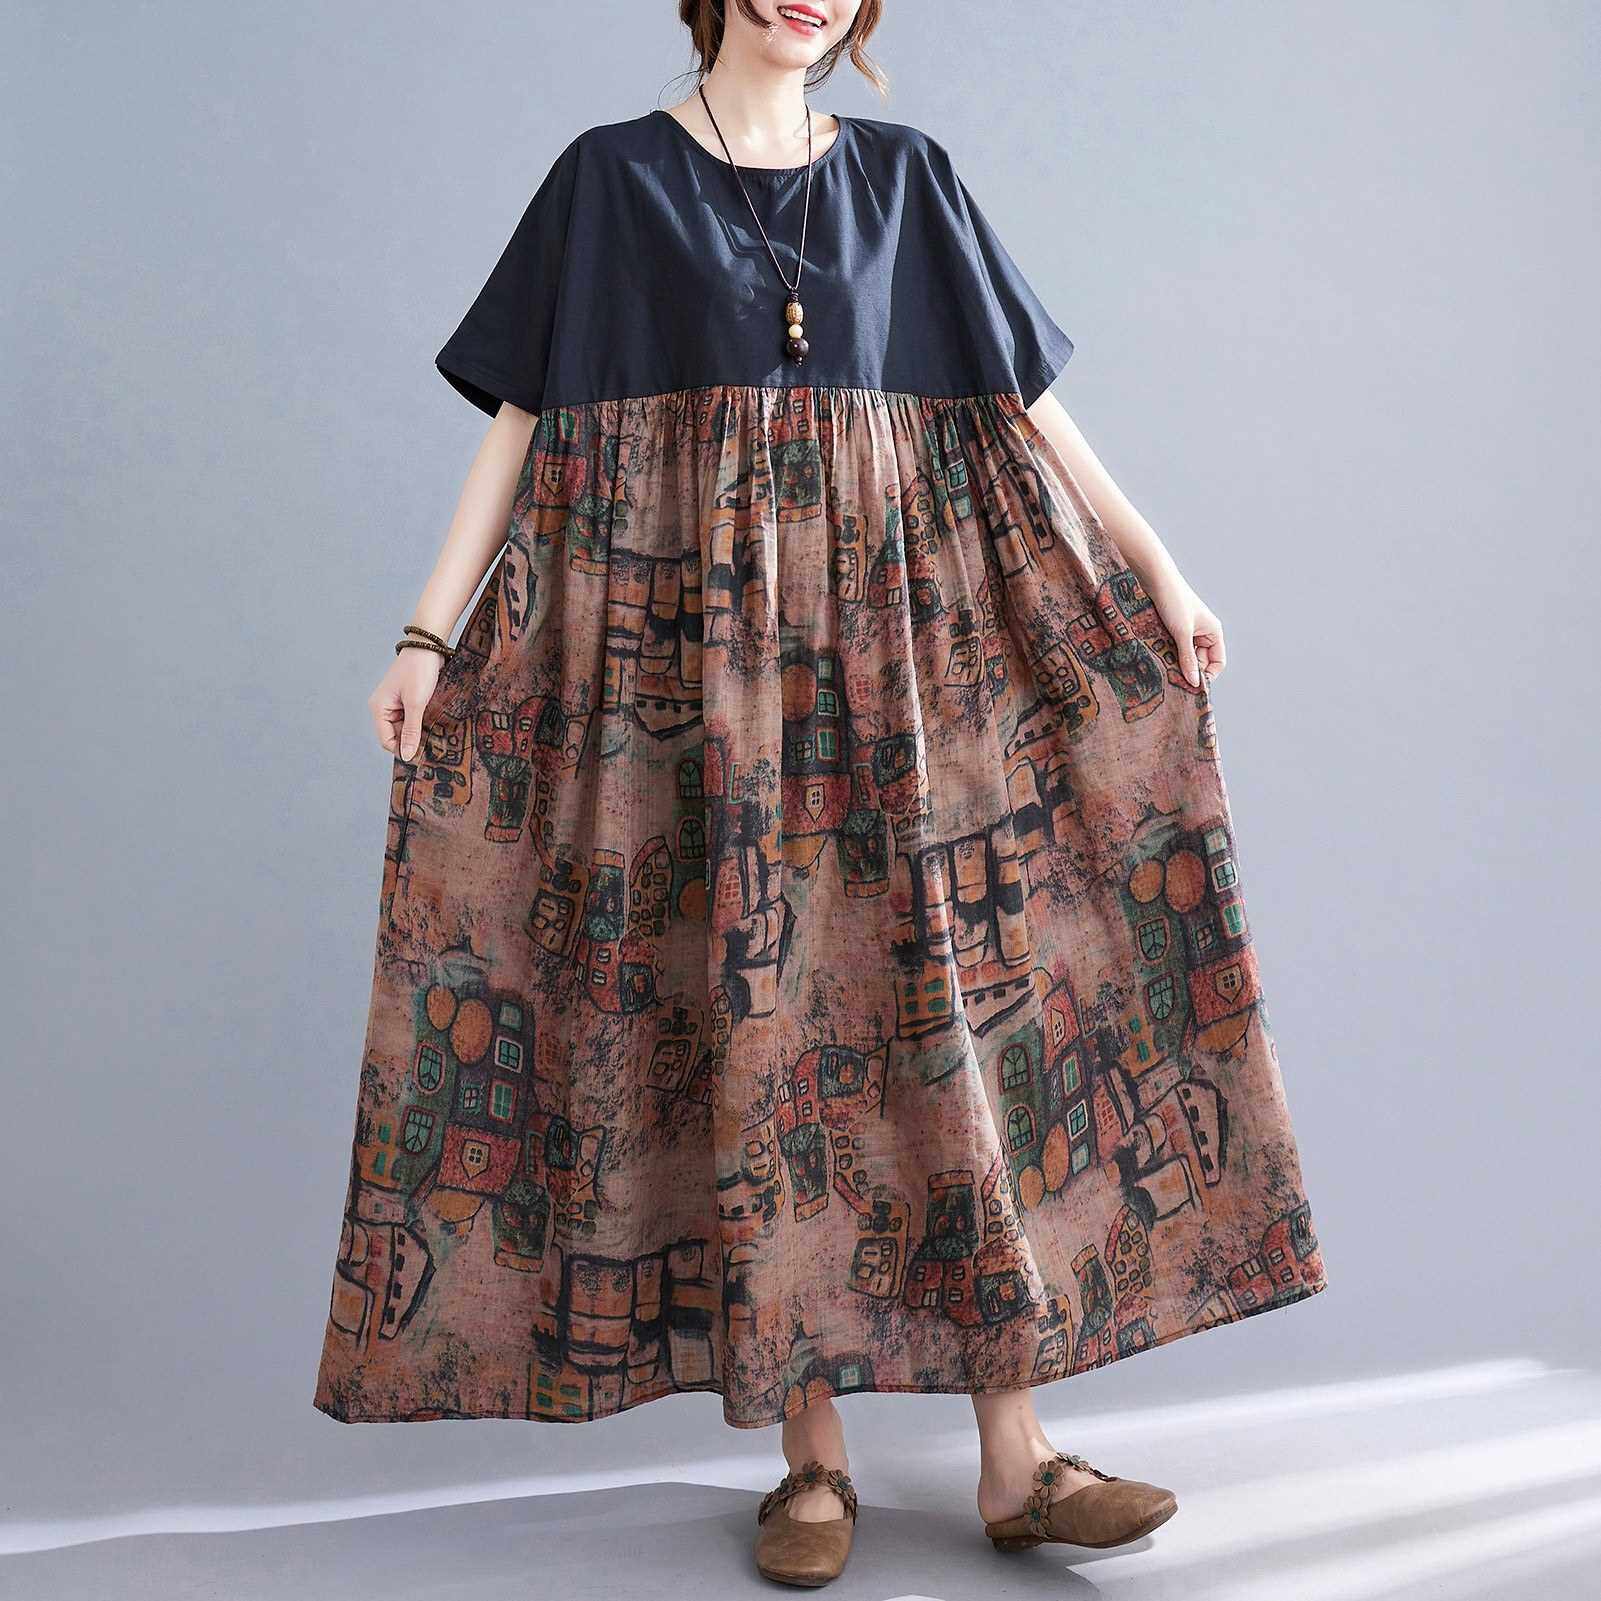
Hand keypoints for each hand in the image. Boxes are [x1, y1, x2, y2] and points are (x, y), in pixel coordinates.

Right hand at [370, 646, 443, 761]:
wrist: (428, 648)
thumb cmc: (419, 672)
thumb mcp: (416, 704)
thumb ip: (411, 731)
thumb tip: (407, 756)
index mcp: (379, 708)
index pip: (386, 740)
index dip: (402, 749)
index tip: (422, 756)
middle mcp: (384, 708)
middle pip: (396, 736)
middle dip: (412, 741)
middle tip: (433, 746)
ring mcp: (395, 704)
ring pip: (405, 728)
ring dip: (418, 732)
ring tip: (435, 734)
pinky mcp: (407, 701)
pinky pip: (412, 719)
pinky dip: (421, 723)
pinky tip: (433, 724)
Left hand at [1144, 574, 1225, 687]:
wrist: (1156, 579)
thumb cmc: (1174, 601)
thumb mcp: (1182, 633)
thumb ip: (1188, 658)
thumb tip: (1194, 682)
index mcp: (1213, 632)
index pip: (1217, 662)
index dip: (1207, 675)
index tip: (1192, 686)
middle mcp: (1203, 633)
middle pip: (1201, 662)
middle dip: (1189, 671)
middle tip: (1174, 682)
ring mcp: (1188, 631)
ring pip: (1186, 656)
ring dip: (1177, 664)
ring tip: (1165, 671)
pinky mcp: (1173, 629)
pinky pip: (1175, 648)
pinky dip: (1169, 655)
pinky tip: (1159, 660)